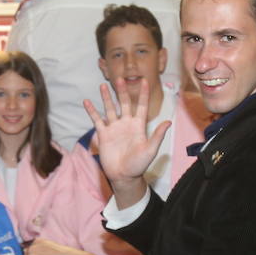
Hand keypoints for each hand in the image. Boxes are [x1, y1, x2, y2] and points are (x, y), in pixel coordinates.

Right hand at [85, 80, 169, 199]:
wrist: (124, 176)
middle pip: (124, 103)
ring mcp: (114, 128)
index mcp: (138, 126)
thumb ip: (157, 135)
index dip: (143, 94)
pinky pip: (97, 120)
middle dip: (122, 91)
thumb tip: (168, 122)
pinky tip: (87, 102)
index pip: (141, 106)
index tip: (144, 81)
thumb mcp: (150, 150)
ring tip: (103, 85)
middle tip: (120, 78)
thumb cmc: (139, 165)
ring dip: (106, 98)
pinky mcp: (104, 134)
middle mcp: (126, 124)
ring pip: (109, 109)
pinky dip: (92, 111)